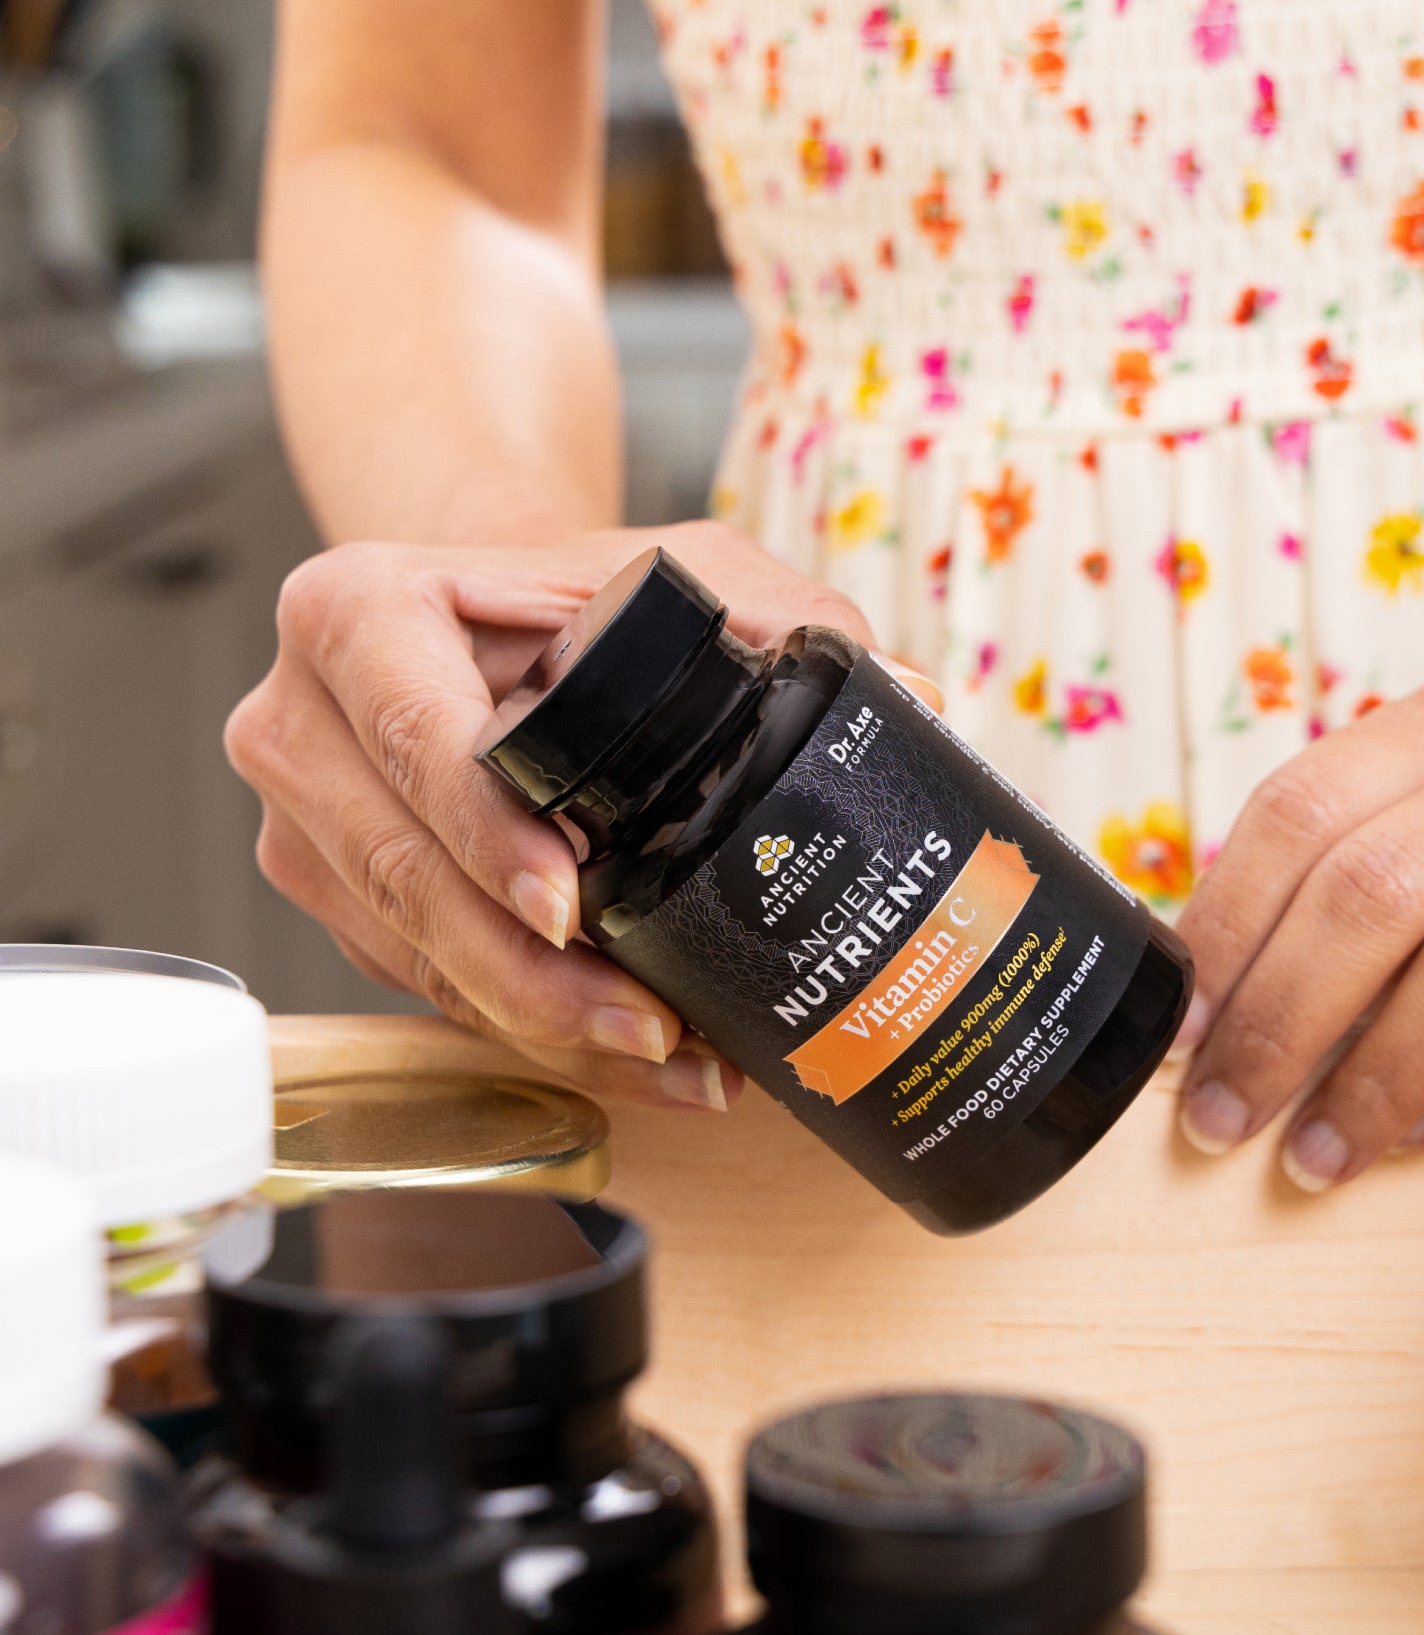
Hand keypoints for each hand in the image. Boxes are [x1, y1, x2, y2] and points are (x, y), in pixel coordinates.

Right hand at [227, 522, 875, 1105]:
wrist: (495, 617)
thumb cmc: (586, 588)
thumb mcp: (684, 571)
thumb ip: (785, 621)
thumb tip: (913, 701)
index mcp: (356, 613)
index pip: (416, 740)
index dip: (489, 837)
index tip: (574, 909)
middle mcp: (300, 721)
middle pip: (404, 876)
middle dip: (532, 979)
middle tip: (655, 1030)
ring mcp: (305, 821)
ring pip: (412, 953)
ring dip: (539, 1026)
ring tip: (673, 1062)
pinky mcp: (334, 895)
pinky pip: (421, 983)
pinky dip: (521, 1029)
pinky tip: (624, 1057)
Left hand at [1174, 671, 1423, 1188]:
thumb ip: (1339, 899)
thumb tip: (1196, 1008)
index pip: (1306, 806)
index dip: (1228, 926)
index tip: (1183, 1032)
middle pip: (1378, 883)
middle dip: (1283, 1019)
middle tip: (1223, 1119)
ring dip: (1375, 1075)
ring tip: (1314, 1154)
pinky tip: (1420, 1133)